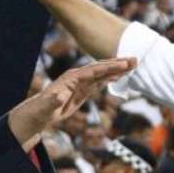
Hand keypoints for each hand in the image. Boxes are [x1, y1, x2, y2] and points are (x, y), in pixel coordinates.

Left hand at [8, 58, 136, 150]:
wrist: (38, 113)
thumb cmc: (41, 110)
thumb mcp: (46, 107)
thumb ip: (53, 101)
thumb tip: (59, 97)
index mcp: (71, 78)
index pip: (93, 70)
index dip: (108, 67)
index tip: (123, 64)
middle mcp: (77, 77)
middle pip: (100, 68)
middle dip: (117, 64)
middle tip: (135, 59)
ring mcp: (81, 83)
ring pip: (102, 73)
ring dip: (117, 69)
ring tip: (133, 64)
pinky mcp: (83, 90)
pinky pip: (100, 82)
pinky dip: (111, 78)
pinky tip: (121, 76)